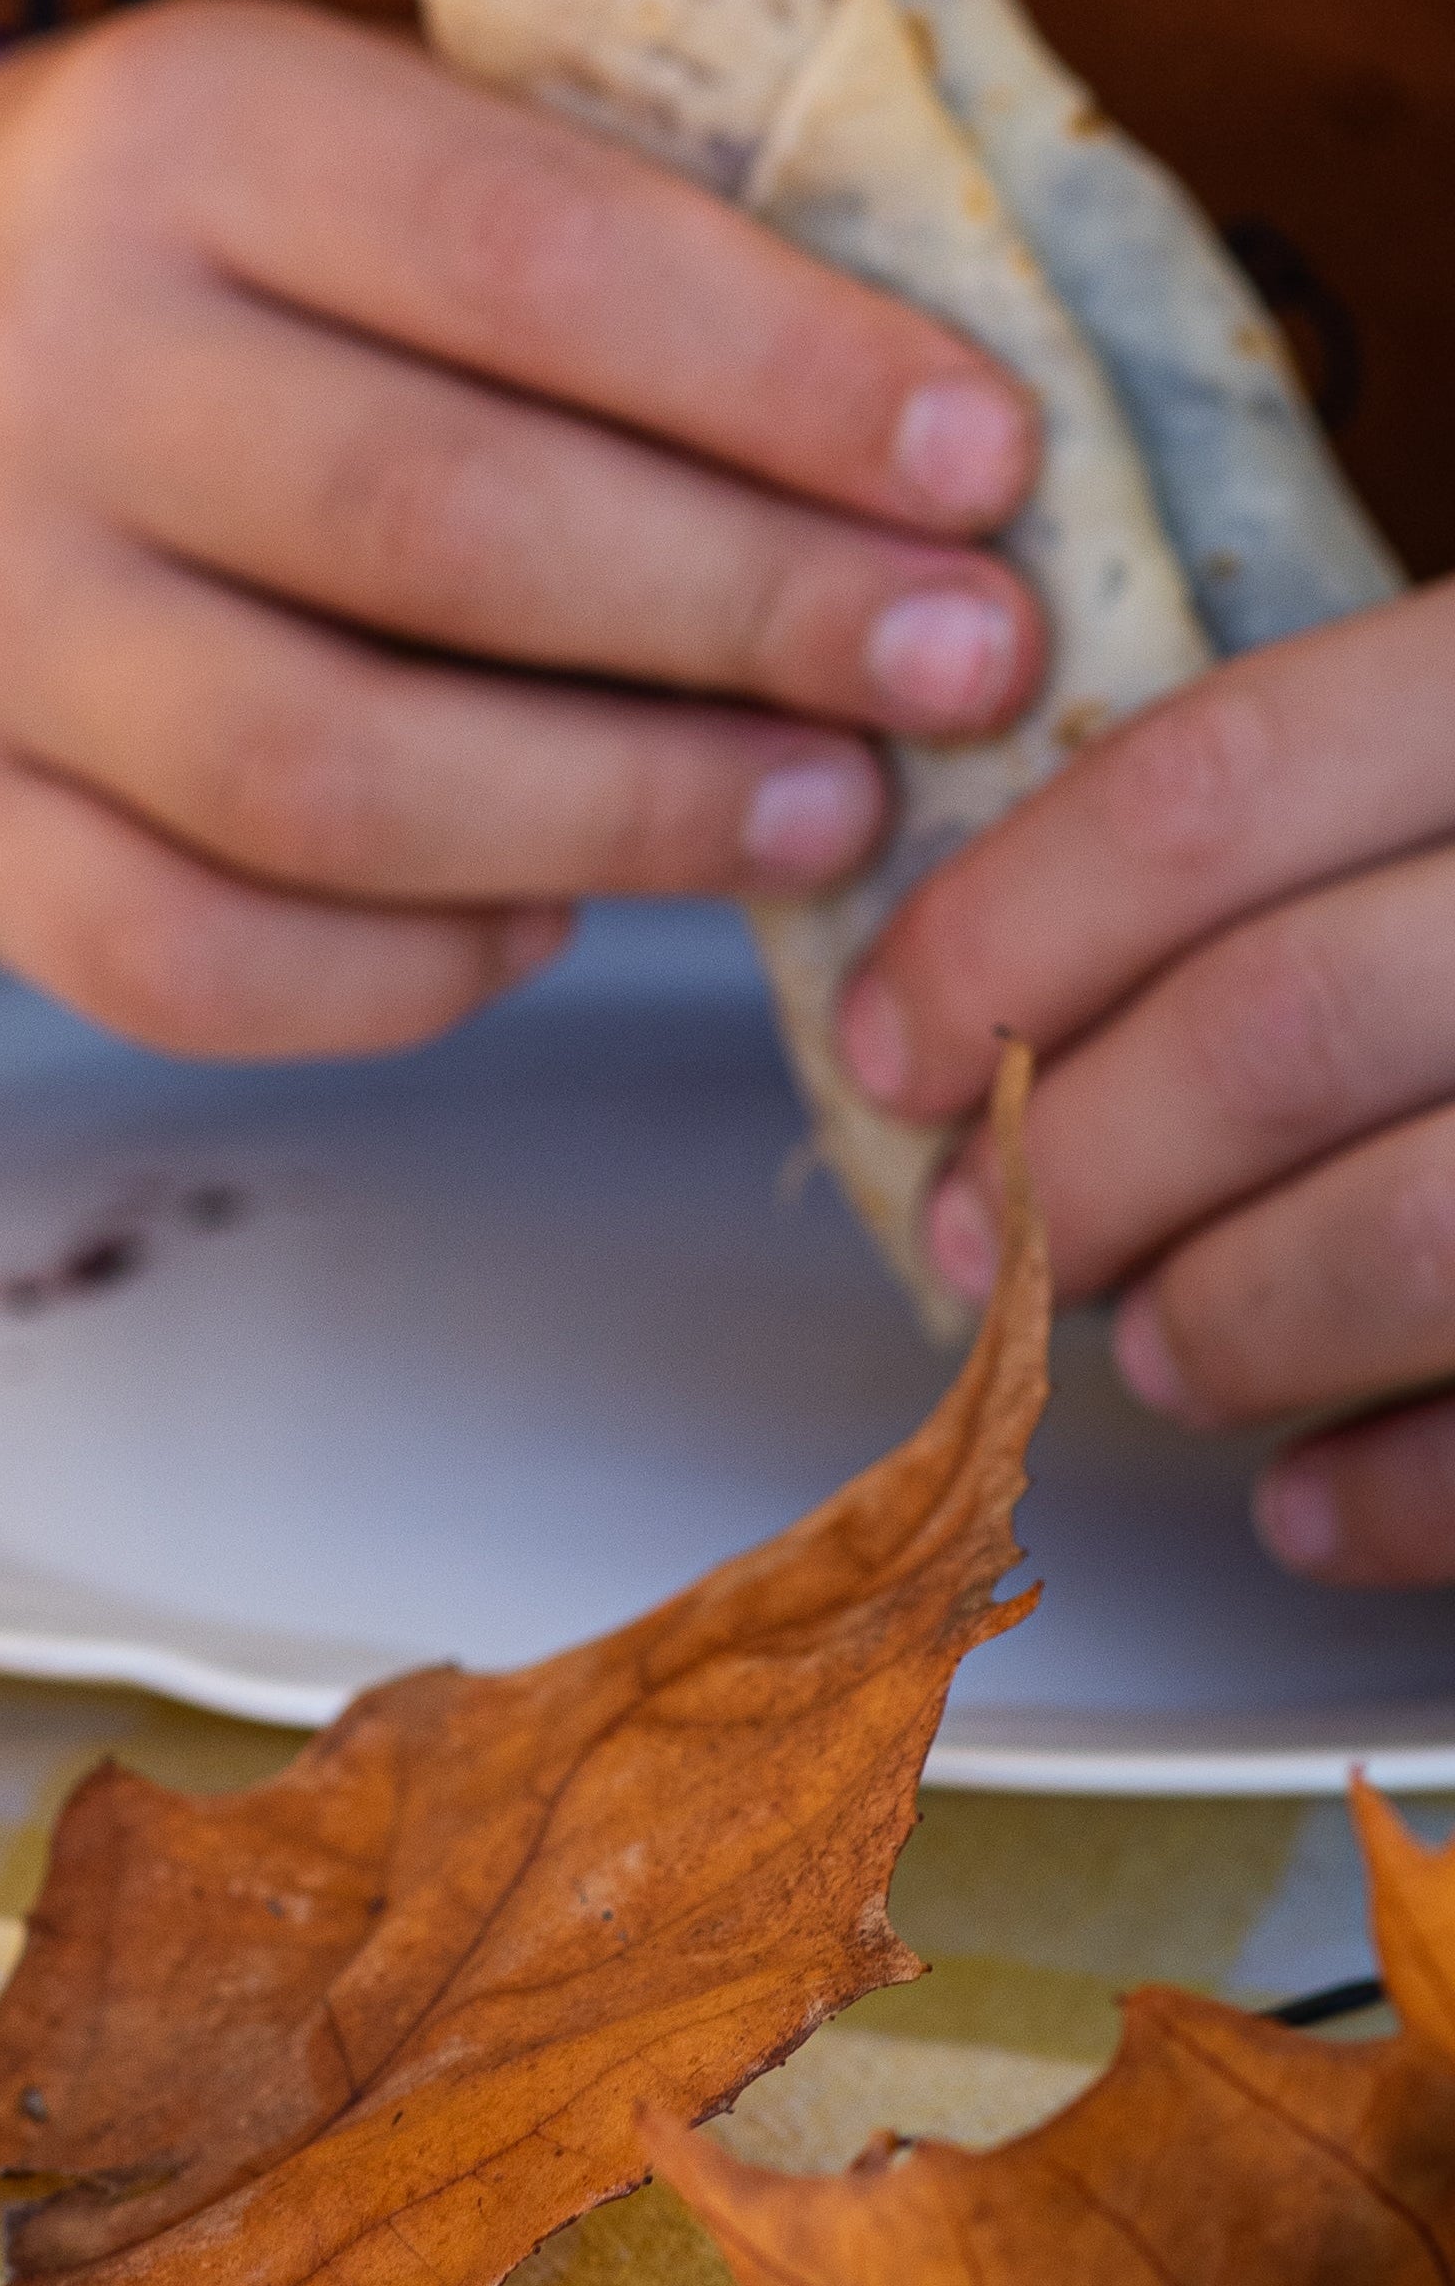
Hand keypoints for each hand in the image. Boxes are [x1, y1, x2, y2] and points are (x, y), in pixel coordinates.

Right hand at [0, 0, 1047, 1056]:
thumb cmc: (217, 257)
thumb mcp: (367, 145)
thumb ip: (597, 258)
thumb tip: (922, 482)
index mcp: (177, 134)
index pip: (522, 254)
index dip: (783, 375)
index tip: (989, 465)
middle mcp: (33, 366)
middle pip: (436, 523)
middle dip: (749, 609)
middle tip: (966, 667)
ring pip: (318, 773)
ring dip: (619, 815)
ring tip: (822, 814)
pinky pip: (185, 959)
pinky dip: (402, 974)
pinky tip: (543, 918)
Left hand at [841, 586, 1454, 1586]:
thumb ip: (1344, 823)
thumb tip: (1003, 974)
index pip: (1221, 784)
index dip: (1004, 930)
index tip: (883, 1038)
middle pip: (1285, 1022)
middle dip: (1078, 1159)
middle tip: (986, 1229)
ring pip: (1422, 1228)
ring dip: (1230, 1318)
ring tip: (1153, 1350)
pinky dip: (1408, 1490)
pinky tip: (1314, 1501)